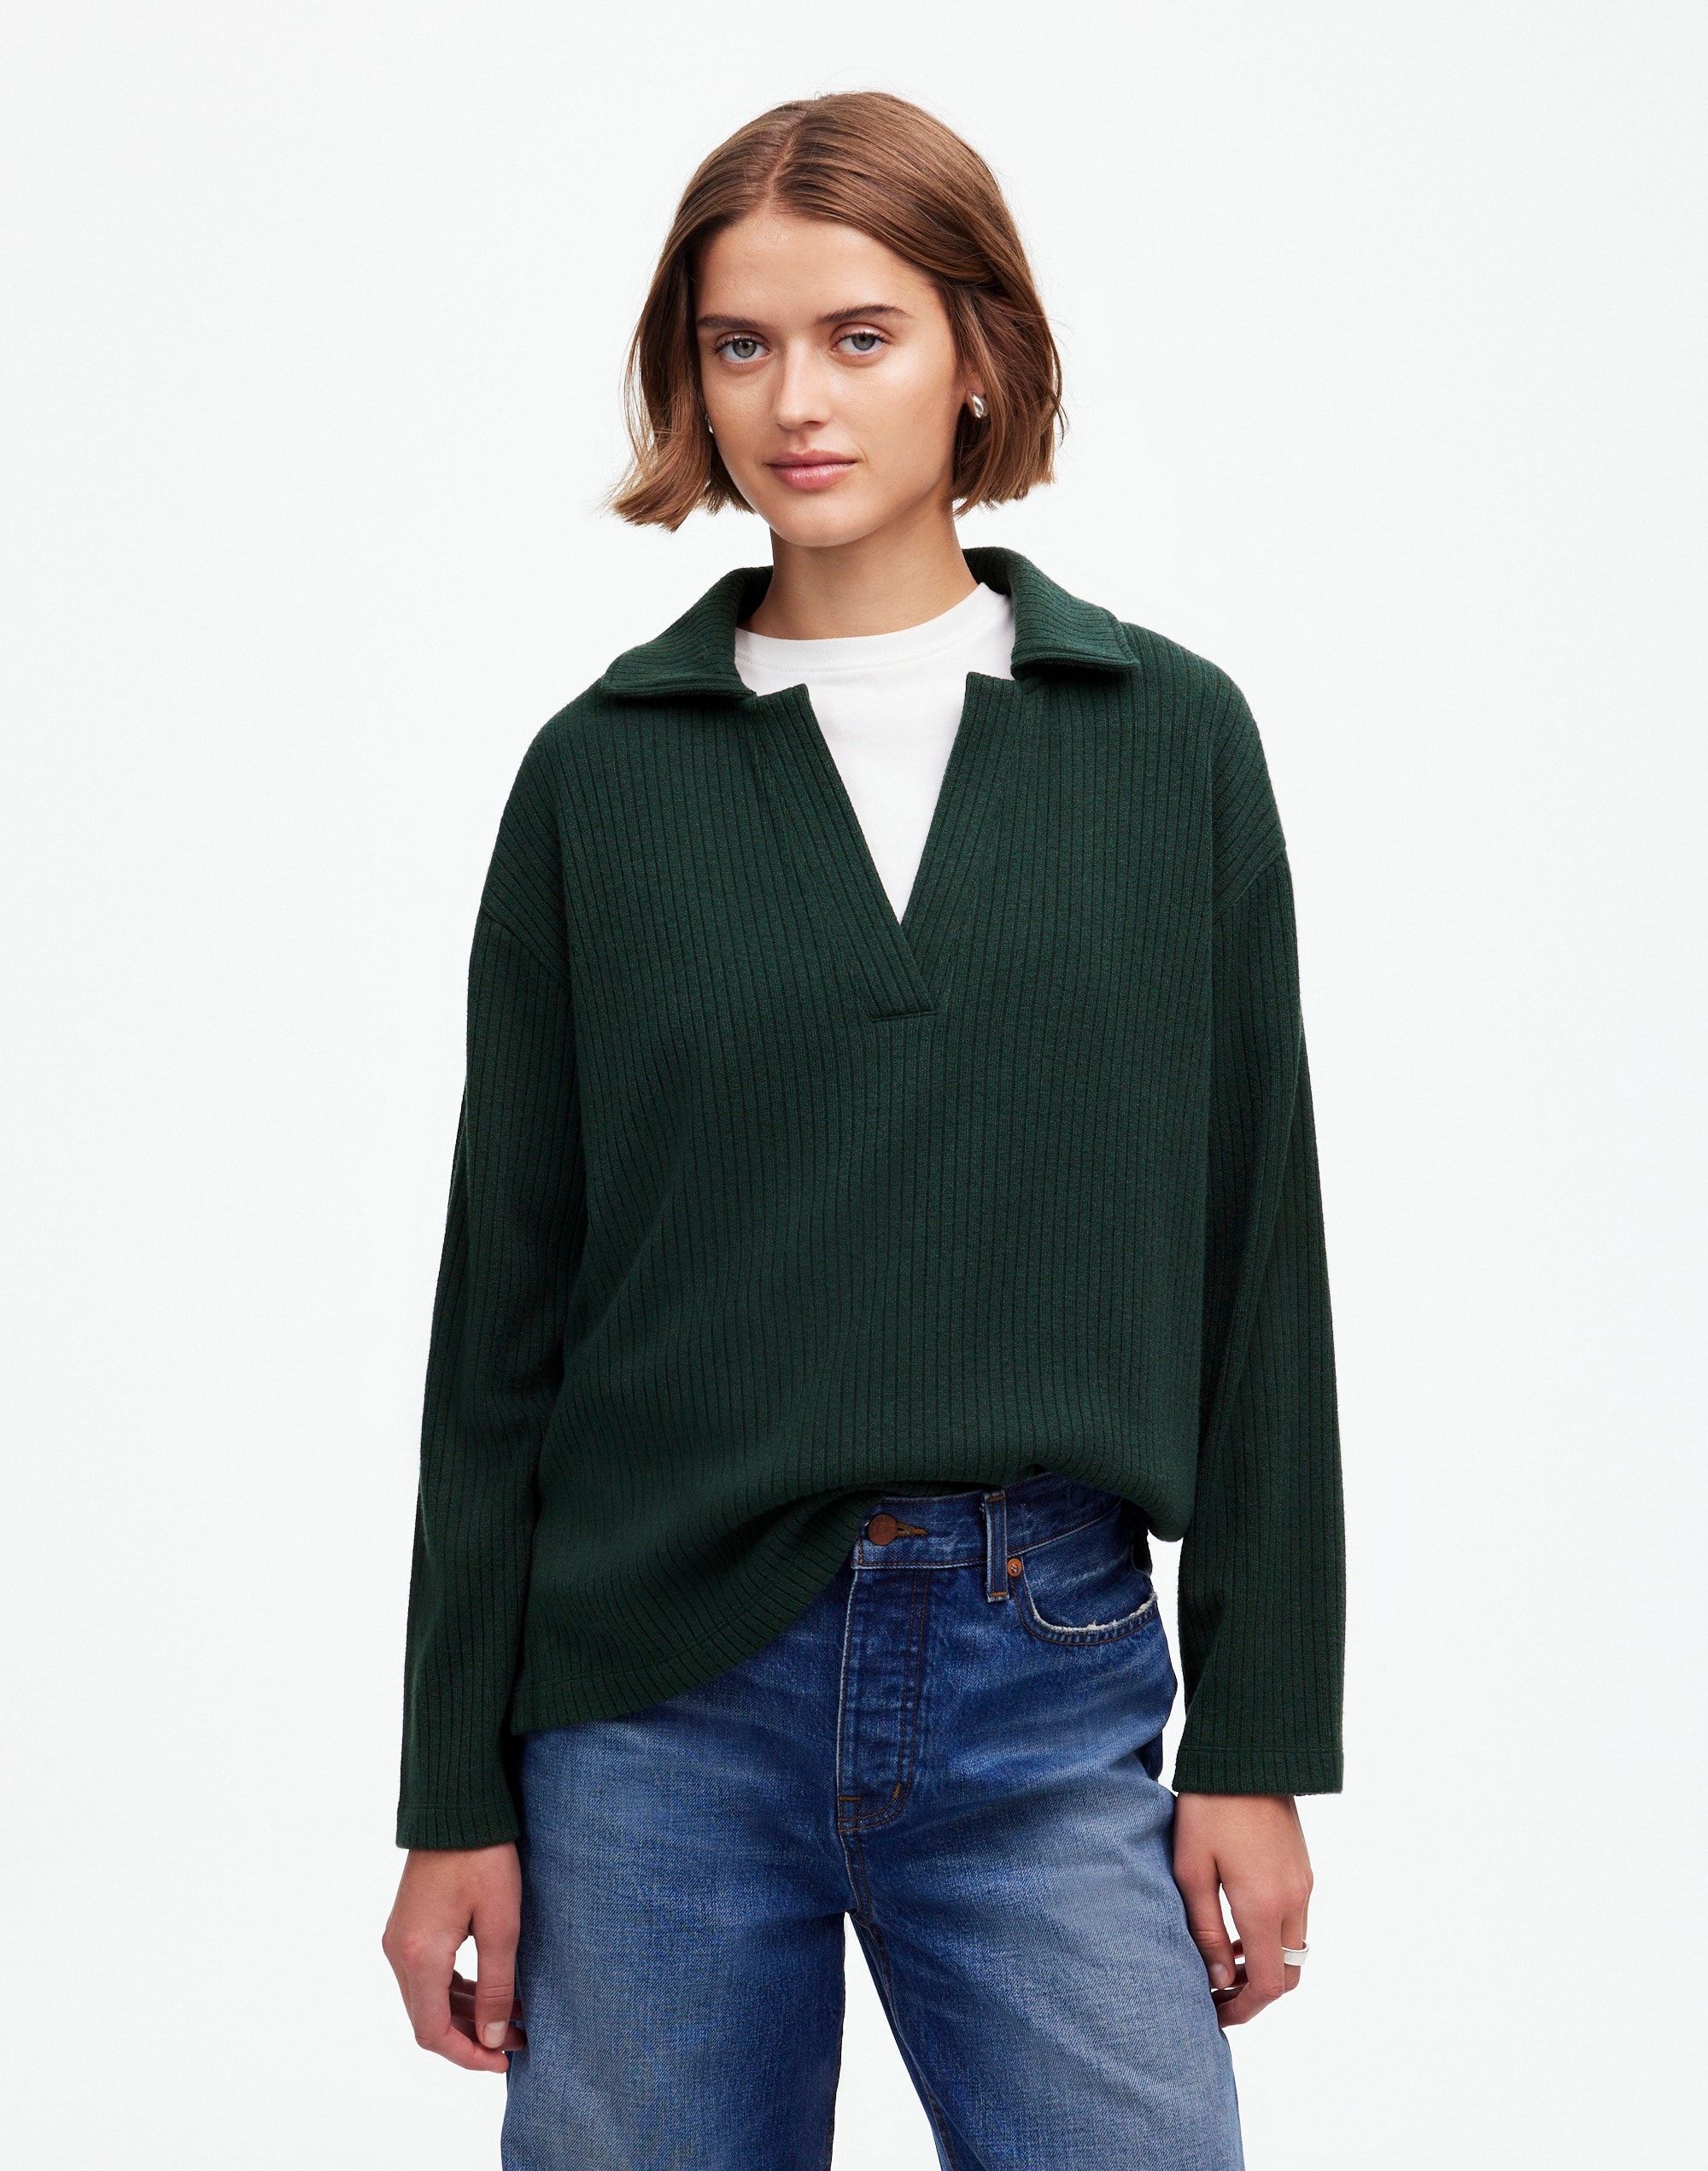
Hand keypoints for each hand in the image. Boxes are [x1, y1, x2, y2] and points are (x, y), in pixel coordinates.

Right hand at [382, 1843, 524, 2071]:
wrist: (455, 1805)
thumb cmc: (482, 1856)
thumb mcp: (501, 1922)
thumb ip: (496, 1984)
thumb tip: (495, 2037)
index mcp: (419, 1956)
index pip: (433, 2033)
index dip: (468, 2055)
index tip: (504, 2060)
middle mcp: (399, 1953)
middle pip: (428, 2019)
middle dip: (473, 2036)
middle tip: (518, 2039)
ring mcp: (399, 1938)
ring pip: (427, 1998)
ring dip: (467, 2013)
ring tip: (513, 2015)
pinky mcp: (407, 1925)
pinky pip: (427, 1974)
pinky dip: (456, 1989)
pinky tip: (490, 1987)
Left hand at [1172, 1792, 1311, 2027]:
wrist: (1247, 1754)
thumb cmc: (1209, 1808)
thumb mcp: (1192, 1869)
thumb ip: (1206, 1929)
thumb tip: (1217, 1978)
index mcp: (1265, 1906)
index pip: (1266, 1984)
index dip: (1243, 2008)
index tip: (1215, 2013)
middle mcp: (1294, 1901)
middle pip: (1287, 1974)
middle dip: (1255, 1993)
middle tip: (1218, 1993)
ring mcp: (1303, 1883)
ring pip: (1294, 1948)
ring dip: (1263, 1964)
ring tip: (1222, 1961)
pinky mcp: (1303, 1867)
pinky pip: (1295, 1921)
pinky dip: (1272, 1937)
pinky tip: (1239, 1925)